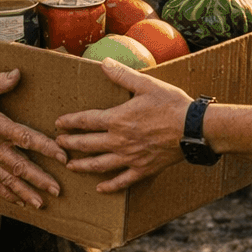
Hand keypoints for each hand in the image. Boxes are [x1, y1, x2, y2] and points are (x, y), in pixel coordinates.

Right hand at [0, 70, 66, 208]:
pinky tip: (20, 202)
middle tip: (57, 190)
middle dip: (39, 179)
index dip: (45, 147)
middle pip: (18, 166)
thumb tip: (17, 73)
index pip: (24, 138)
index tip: (62, 156)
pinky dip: (6, 194)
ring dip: (25, 192)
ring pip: (6, 179)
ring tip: (41, 204)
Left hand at [55, 57, 190, 192]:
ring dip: (82, 166)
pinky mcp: (143, 169)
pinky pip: (122, 181)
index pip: (86, 121)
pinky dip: (109, 186)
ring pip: (99, 165)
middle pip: (87, 144)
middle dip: (70, 144)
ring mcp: (130, 158)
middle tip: (58, 144)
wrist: (193, 128)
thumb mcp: (146, 84)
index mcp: (117, 119)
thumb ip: (122, 75)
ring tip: (70, 166)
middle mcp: (119, 141)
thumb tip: (104, 62)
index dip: (70, 122)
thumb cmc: (170, 104)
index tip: (58, 123)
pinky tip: (100, 188)